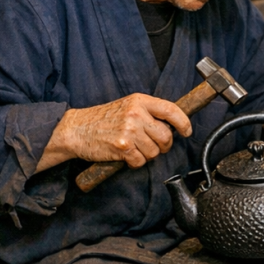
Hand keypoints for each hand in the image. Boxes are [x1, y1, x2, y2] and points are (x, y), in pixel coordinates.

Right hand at [38, 93, 191, 171]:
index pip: (171, 110)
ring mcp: (129, 130)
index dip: (183, 122)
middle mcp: (136, 114)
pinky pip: (140, 161)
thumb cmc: (102, 119)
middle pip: (166, 136)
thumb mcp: (127, 106)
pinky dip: (135, 163)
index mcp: (139, 101)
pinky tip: (126, 155)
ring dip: (147, 155)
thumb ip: (148, 112)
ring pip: (154, 151)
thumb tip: (172, 126)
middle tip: (154, 146)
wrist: (76, 129)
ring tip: (134, 148)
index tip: (187, 131)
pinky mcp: (122, 147)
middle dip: (163, 146)